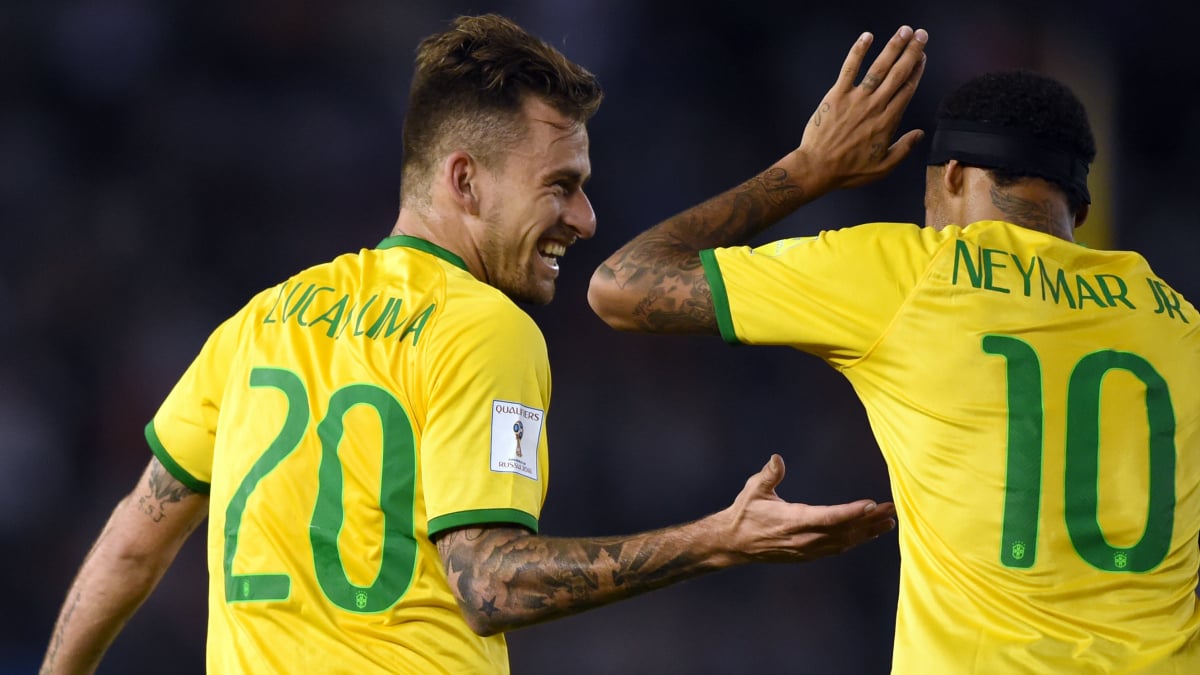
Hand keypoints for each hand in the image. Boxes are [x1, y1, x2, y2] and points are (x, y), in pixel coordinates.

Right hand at [715, 454, 895, 564]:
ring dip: (868, 532)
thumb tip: (777, 459)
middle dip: (870, 520)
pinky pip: (837, 548)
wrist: (734, 543)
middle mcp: (804, 538)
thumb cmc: (745, 513)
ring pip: (845, 542)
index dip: (852, 512)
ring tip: (889, 521)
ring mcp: (807, 549)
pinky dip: (856, 541)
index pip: (829, 517)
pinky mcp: (808, 554)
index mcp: (793, 520)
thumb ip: (769, 475)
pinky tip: (868, 534)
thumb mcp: (754, 490)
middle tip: (892, 509)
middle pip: (844, 530)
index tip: (872, 504)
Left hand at [790, 26, 927, 193]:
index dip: (917, 71)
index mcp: (888, 122)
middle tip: (921, 35)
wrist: (817, 168)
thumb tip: (920, 133)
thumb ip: (903, 149)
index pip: (907, 90)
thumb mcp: (882, 168)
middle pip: (898, 74)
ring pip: (879, 68)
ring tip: (904, 31)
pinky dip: (858, 51)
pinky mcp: (836, 95)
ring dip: (893, 47)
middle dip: (912, 52)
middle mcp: (875, 106)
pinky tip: (867, 36)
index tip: (923, 57)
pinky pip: (849, 69)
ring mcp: (856, 99)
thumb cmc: (849, 171)